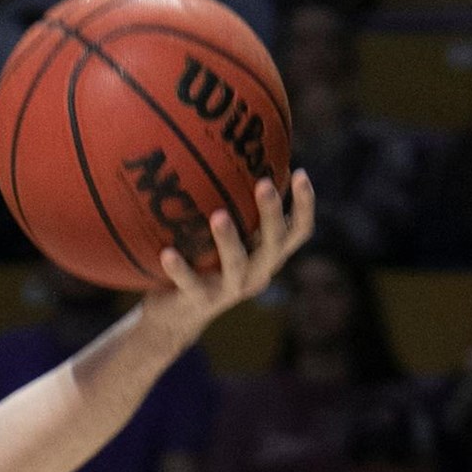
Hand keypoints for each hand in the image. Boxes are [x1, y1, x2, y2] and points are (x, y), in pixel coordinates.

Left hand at [140, 171, 316, 339]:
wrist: (173, 317)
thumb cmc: (201, 265)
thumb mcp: (219, 238)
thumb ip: (232, 209)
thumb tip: (228, 154)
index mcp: (265, 255)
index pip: (297, 231)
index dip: (304, 205)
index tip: (301, 173)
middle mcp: (256, 273)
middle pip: (274, 244)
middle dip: (272, 214)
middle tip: (264, 184)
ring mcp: (229, 290)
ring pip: (237, 265)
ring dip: (229, 240)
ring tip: (218, 216)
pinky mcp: (200, 303)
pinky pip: (190, 284)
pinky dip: (180, 269)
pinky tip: (167, 252)